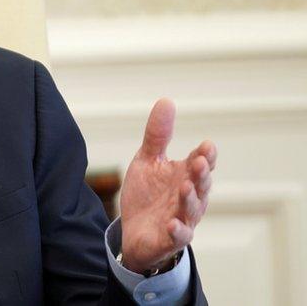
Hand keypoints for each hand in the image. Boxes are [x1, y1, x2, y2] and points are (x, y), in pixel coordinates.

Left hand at [119, 98, 216, 274]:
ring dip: (190, 199)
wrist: (133, 230)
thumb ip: (158, 135)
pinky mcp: (170, 238)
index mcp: (186, 176)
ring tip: (185, 187)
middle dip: (201, 174)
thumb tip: (167, 100)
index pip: (201, 163)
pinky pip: (178, 236)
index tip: (206, 145)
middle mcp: (189, 197)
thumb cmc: (147, 194)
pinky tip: (172, 224)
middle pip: (201, 185)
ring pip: (192, 209)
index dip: (205, 156)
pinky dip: (177, 231)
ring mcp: (182, 218)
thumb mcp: (148, 160)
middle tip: (198, 161)